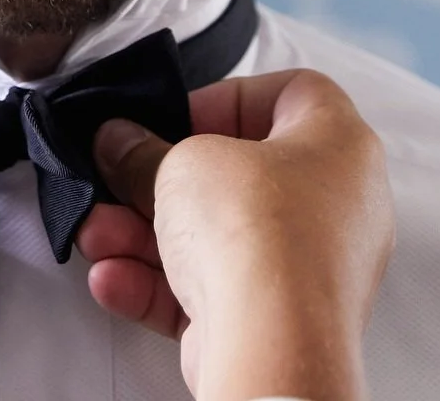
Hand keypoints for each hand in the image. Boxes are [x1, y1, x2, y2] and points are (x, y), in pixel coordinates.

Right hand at [78, 68, 391, 400]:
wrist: (274, 343)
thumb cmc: (260, 235)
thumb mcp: (181, 163)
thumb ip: (143, 151)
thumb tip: (120, 144)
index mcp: (339, 144)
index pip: (290, 95)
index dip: (225, 99)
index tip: (174, 119)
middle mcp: (336, 206)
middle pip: (237, 176)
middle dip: (161, 182)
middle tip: (122, 177)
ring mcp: (310, 268)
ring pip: (217, 239)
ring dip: (147, 235)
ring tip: (100, 233)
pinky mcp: (278, 320)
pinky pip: (213, 290)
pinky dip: (160, 284)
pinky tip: (115, 278)